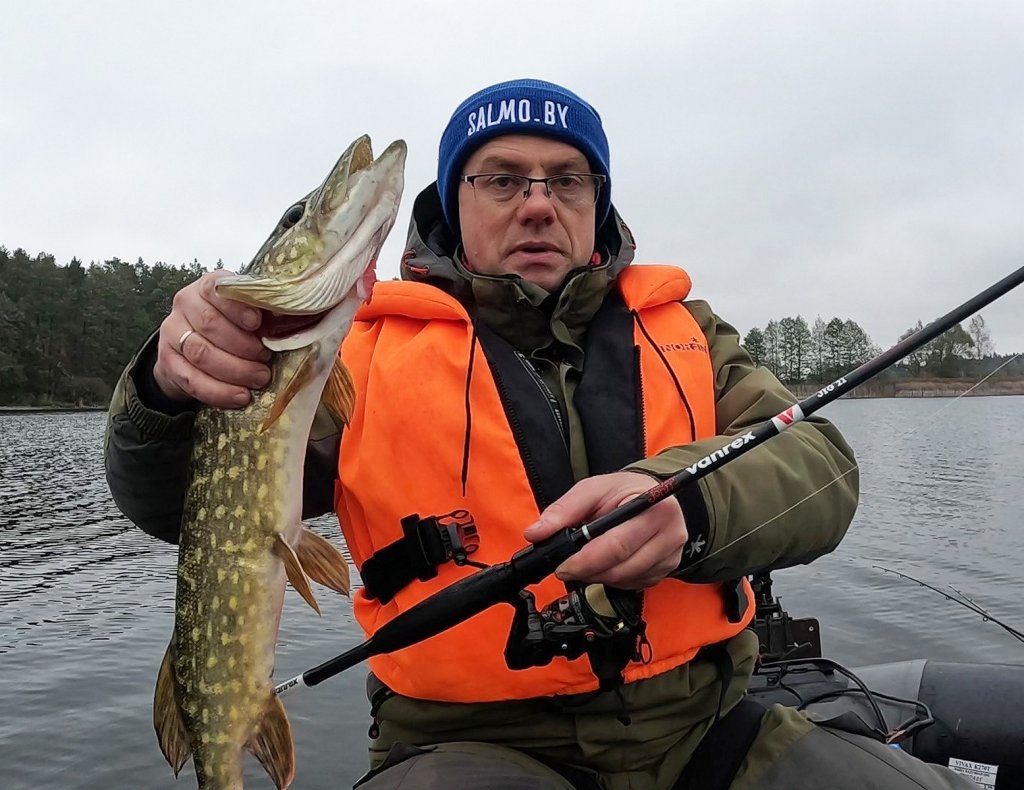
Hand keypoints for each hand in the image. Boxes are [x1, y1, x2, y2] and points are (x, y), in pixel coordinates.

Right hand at [152, 270, 271, 407]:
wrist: (193, 352)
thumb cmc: (233, 327)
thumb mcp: (250, 315)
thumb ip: (268, 313)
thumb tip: (300, 320)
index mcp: (208, 286)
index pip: (218, 289)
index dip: (238, 307)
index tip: (257, 323)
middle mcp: (186, 304)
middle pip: (210, 324)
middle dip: (243, 346)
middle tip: (266, 360)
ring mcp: (172, 332)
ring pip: (200, 353)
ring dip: (234, 370)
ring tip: (259, 379)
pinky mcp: (167, 361)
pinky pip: (191, 379)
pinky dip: (218, 391)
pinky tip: (239, 397)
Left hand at [523, 472, 686, 589]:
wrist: (649, 495)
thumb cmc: (623, 491)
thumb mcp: (592, 489)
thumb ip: (564, 510)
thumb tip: (536, 533)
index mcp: (654, 509)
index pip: (617, 545)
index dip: (585, 560)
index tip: (562, 565)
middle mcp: (670, 535)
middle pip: (621, 568)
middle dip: (587, 571)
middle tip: (565, 568)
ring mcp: (670, 556)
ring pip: (625, 580)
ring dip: (598, 577)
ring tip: (585, 562)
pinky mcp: (665, 571)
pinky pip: (632, 584)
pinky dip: (612, 579)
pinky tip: (605, 564)